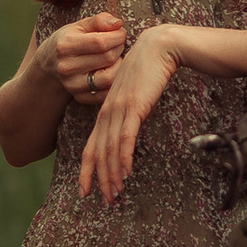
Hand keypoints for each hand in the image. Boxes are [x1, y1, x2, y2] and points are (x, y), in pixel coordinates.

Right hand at [40, 11, 123, 111]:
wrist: (50, 64)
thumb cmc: (69, 40)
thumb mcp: (80, 25)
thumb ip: (99, 20)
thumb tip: (118, 24)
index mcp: (66, 45)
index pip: (101, 42)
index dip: (118, 36)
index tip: (120, 33)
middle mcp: (67, 67)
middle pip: (108, 58)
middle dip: (119, 48)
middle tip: (118, 44)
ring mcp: (72, 85)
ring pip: (109, 79)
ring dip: (119, 66)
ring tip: (115, 58)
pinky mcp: (79, 97)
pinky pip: (106, 94)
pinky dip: (114, 83)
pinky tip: (110, 71)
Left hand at [79, 26, 179, 203]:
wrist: (160, 46)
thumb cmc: (149, 70)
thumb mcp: (133, 94)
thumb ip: (128, 111)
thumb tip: (129, 130)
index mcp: (106, 110)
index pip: (91, 146)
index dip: (86, 170)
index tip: (85, 190)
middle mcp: (108, 112)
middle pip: (97, 152)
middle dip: (98, 179)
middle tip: (102, 200)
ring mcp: (120, 109)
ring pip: (110, 149)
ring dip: (112, 174)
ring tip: (114, 194)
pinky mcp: (135, 106)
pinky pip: (126, 137)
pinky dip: (124, 157)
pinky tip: (125, 173)